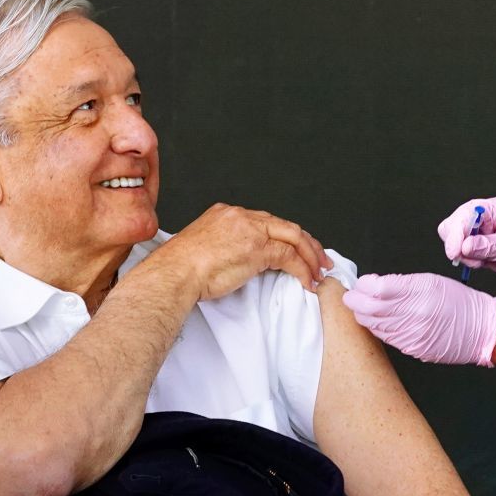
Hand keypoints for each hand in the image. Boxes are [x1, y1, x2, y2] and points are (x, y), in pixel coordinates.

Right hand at [158, 203, 329, 299]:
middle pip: (286, 225)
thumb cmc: (181, 269)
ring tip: (319, 272)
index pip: (268, 221)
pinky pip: (289, 257)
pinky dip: (302, 269)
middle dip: (308, 244)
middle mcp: (241, 216)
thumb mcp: (205, 247)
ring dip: (310, 257)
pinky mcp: (257, 248)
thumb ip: (226, 245)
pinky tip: (307, 281)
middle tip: (320, 260)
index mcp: (227, 213)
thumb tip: (241, 260)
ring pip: (293, 238)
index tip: (298, 250)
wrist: (174, 273)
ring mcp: (250, 230)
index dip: (287, 236)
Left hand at [341, 273, 495, 366]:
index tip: (361, 283)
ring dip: (363, 315)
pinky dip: (377, 328)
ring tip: (361, 307)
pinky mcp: (413, 348)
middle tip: (351, 296)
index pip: (378, 289)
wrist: (481, 329)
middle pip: (370, 308)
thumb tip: (374, 286)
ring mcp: (413, 334)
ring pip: (375, 325)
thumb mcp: (431, 281)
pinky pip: (387, 338)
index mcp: (420, 292)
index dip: (363, 285)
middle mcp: (414, 314)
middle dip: (355, 301)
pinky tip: (377, 321)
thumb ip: (401, 283)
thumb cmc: (459, 302)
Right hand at [438, 196, 495, 289]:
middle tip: (468, 258)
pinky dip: (467, 258)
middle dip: (457, 242)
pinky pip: (463, 250)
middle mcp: (487, 217)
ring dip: (462, 252)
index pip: (467, 213)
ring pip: (455, 237)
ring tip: (480, 262)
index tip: (455, 251)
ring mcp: (483, 231)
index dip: (457, 232)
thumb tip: (465, 246)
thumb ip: (489, 247)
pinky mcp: (481, 244)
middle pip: (455, 223)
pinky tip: (482, 263)